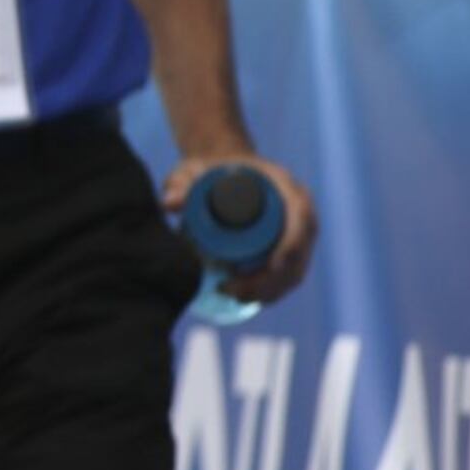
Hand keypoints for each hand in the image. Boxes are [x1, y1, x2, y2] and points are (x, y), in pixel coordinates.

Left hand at [164, 152, 319, 304]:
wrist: (222, 171)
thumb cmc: (209, 170)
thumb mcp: (193, 171)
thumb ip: (180, 182)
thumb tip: (169, 204)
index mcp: (285, 186)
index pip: (300, 218)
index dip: (290, 245)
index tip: (267, 267)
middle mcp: (298, 210)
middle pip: (298, 253)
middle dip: (272, 280)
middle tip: (232, 290)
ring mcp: (296, 231)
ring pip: (295, 270)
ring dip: (271, 291)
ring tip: (234, 296)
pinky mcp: (288, 248)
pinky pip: (289, 275)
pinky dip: (273, 290)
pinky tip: (250, 300)